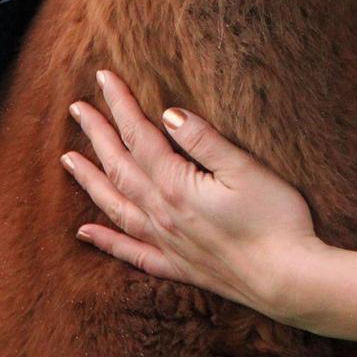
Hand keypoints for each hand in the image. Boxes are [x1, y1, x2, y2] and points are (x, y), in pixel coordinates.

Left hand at [62, 70, 322, 321]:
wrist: (288, 279)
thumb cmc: (276, 219)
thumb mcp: (245, 169)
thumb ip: (203, 140)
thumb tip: (167, 114)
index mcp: (177, 186)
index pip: (140, 136)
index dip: (120, 105)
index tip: (103, 77)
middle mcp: (163, 215)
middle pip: (120, 168)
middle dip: (97, 135)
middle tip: (76, 109)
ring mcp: (167, 243)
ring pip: (116, 207)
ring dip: (90, 182)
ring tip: (68, 160)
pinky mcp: (178, 266)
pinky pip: (130, 252)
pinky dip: (105, 241)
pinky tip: (85, 233)